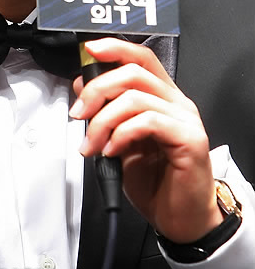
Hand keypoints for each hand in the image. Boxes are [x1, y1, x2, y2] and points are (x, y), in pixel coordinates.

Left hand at [69, 38, 222, 242]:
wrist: (180, 219)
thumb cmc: (155, 182)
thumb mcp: (120, 141)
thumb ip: (107, 113)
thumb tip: (82, 86)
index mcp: (162, 97)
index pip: (141, 58)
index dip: (114, 48)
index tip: (89, 51)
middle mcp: (176, 102)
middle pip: (133, 73)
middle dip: (97, 90)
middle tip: (78, 114)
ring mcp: (186, 119)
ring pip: (135, 97)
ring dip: (103, 121)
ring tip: (93, 145)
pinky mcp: (190, 139)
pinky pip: (149, 121)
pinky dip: (122, 134)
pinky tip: (112, 151)